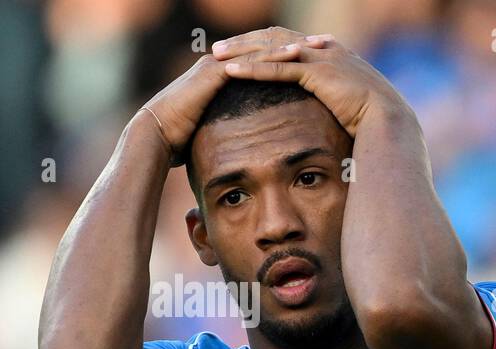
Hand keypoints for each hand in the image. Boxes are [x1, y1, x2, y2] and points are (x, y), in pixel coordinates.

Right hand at [141, 40, 301, 164]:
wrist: (158, 135)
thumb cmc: (185, 138)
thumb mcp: (219, 128)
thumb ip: (235, 127)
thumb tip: (251, 144)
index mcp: (225, 74)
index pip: (261, 59)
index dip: (287, 57)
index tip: (315, 58)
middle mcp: (222, 63)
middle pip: (264, 48)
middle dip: (294, 44)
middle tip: (323, 43)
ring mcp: (217, 65)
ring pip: (259, 49)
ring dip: (288, 46)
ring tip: (315, 45)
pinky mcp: (213, 72)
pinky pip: (249, 61)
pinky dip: (272, 56)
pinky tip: (294, 56)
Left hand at [212, 31, 406, 137]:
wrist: (392, 122)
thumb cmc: (378, 123)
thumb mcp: (355, 107)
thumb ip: (339, 102)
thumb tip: (331, 117)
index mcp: (333, 54)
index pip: (290, 42)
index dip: (264, 45)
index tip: (243, 51)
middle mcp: (325, 49)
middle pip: (276, 37)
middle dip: (245, 41)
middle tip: (218, 47)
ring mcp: (321, 58)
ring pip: (272, 48)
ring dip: (241, 50)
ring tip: (215, 55)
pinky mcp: (317, 73)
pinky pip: (277, 68)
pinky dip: (252, 68)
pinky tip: (230, 71)